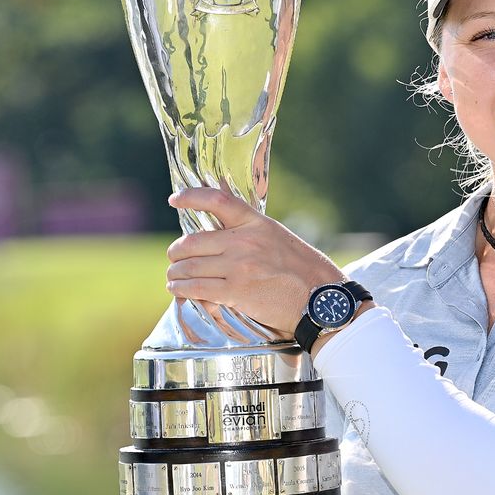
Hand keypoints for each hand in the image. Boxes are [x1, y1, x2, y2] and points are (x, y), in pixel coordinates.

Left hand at [165, 187, 345, 335]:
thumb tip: (222, 231)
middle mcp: (244, 241)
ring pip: (189, 267)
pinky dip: (182, 289)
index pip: (217, 200)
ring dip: (175, 273)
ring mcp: (239, 266)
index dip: (191, 197)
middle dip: (176, 252)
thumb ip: (251, 233)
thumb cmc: (303, 269)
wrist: (321, 297)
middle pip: (192, 241)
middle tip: (174, 258)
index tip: (175, 200)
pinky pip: (196, 288)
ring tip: (174, 277)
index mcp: (256, 223)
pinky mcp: (237, 291)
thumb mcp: (278, 237)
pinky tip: (179, 290)